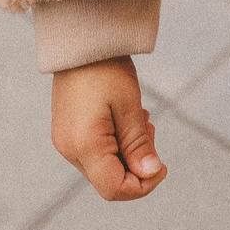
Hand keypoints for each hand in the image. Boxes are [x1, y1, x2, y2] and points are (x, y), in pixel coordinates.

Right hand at [50, 57, 167, 200]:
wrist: (81, 41)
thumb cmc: (107, 69)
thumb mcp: (130, 106)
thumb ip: (138, 145)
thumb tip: (152, 174)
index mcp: (84, 145)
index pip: (114, 189)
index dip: (143, 186)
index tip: (163, 165)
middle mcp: (69, 149)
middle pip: (109, 180)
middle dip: (137, 165)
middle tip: (149, 130)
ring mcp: (65, 143)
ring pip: (104, 168)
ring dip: (128, 153)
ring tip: (139, 119)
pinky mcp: (68, 134)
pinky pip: (95, 154)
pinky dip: (115, 145)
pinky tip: (124, 119)